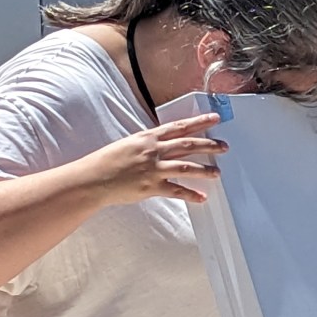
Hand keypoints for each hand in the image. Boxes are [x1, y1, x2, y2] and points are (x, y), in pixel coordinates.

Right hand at [86, 114, 225, 204]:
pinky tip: (202, 197)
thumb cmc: (107, 161)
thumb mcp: (129, 144)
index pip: (179, 126)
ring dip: (205, 169)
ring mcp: (153, 168)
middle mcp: (153, 150)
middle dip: (209, 144)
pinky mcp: (151, 186)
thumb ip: (149, 143)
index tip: (215, 118)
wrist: (92, 179)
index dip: (199, 122)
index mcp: (148, 137)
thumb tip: (165, 143)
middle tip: (224, 146)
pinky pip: (177, 190)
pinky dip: (191, 194)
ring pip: (187, 166)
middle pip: (188, 144)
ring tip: (217, 173)